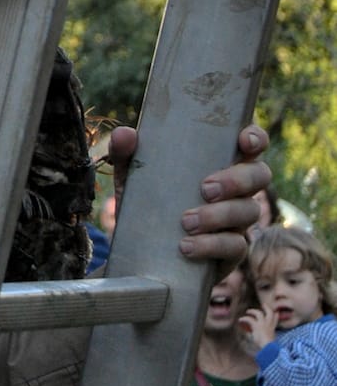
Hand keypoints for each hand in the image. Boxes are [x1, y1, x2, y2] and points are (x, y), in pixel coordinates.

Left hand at [109, 122, 268, 267]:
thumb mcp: (133, 176)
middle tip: (205, 189)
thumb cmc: (148, 202)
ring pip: (250, 211)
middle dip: (237, 180)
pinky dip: (212, 245)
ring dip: (220, 215)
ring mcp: (238, 221)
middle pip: (260, 175)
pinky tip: (187, 247)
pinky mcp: (231, 251)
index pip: (251, 144)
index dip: (255, 138)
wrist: (139, 252)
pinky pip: (236, 246)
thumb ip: (127, 153)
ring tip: (186, 222)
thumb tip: (125, 134)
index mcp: (220, 162)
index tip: (244, 141)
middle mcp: (237, 189)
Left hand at [239, 305, 275, 350]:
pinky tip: (240, 320)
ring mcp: (263, 324)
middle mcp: (269, 325)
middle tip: (264, 305)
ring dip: (253, 311)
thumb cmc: (266, 346)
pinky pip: (249, 319)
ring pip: (259, 313)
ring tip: (248, 311)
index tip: (276, 312)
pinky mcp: (257, 325)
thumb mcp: (263, 339)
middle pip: (270, 313)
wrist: (268, 347)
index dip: (276, 315)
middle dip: (267, 308)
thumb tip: (248, 333)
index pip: (276, 320)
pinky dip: (244, 319)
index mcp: (272, 329)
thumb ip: (256, 335)